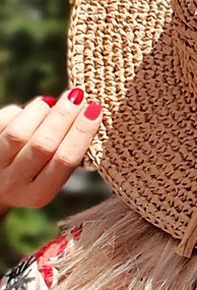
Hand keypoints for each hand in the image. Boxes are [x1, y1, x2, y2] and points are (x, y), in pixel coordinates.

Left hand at [0, 89, 101, 213]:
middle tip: (77, 96)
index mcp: (40, 193)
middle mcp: (14, 183)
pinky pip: (1, 122)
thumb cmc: (33, 175)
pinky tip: (31, 111)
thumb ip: (68, 154)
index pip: (66, 160)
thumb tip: (88, 114)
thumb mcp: (50, 178)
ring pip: (19, 133)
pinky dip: (19, 111)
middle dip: (63, 117)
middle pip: (43, 146)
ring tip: (51, 102)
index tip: (94, 110)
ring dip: (40, 112)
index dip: (82, 133)